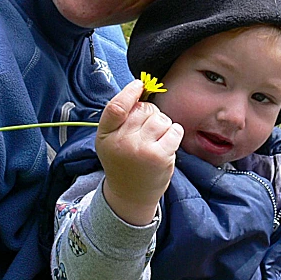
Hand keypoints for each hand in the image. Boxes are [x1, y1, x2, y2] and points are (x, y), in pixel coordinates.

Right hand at [97, 80, 182, 225]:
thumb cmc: (123, 162)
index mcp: (106, 135)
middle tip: (146, 133)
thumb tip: (140, 87)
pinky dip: (174, 133)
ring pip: (161, 118)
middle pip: (144, 109)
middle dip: (150, 114)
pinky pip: (174, 130)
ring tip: (156, 140)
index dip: (129, 92)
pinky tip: (167, 144)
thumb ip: (120, 118)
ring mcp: (141, 149)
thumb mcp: (110, 140)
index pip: (116, 107)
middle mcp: (122, 141)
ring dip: (163, 125)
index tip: (139, 84)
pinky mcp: (160, 156)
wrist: (130, 195)